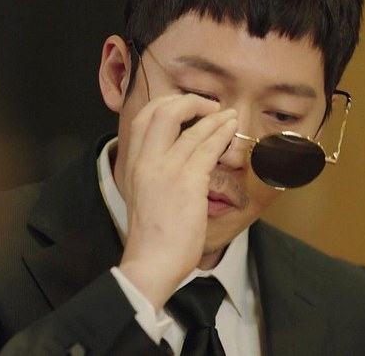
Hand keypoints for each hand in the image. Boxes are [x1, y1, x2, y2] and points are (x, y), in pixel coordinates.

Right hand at [117, 94, 236, 308]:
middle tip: (208, 107)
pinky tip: (231, 130)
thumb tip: (174, 156)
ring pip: (192, 130)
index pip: (144, 118)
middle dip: (189, 102)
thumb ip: (154, 172)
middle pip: (162, 112)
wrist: (152, 262)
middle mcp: (146, 162)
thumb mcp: (143, 195)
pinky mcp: (187, 183)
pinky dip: (222, 134)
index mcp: (133, 164)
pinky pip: (207, 148)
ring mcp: (166, 171)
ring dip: (215, 118)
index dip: (167, 105)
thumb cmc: (153, 235)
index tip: (186, 108)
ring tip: (230, 115)